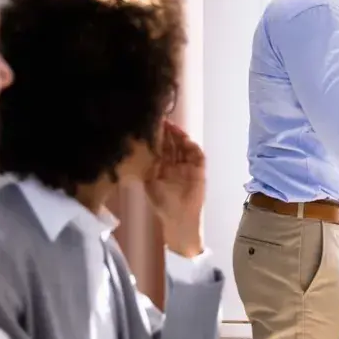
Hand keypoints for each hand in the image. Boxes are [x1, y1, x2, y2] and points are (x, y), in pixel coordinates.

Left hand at [144, 121, 204, 257]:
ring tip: (173, 127)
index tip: (152, 124)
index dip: (158, 136)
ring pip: (185, 147)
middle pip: (174, 144)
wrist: (178, 219)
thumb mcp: (149, 183)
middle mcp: (176, 164)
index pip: (161, 147)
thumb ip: (147, 167)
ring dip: (180, 137)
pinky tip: (186, 141)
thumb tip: (139, 149)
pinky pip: (198, 156)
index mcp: (163, 167)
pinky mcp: (199, 171)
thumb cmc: (162, 204)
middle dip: (169, 132)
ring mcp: (189, 167)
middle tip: (163, 120)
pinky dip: (193, 148)